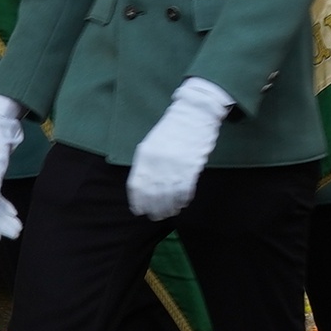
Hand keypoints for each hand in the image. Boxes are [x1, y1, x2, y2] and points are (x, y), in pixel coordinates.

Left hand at [127, 78, 232, 219]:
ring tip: (170, 212)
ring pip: (169, 196)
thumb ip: (147, 164)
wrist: (194, 113)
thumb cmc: (172, 128)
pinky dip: (183, 200)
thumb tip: (145, 187)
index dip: (137, 202)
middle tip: (156, 216)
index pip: (136, 186)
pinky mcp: (191, 168)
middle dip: (154, 209)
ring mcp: (175, 166)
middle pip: (152, 195)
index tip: (139, 211)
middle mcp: (157, 164)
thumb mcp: (152, 143)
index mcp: (145, 156)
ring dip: (169, 208)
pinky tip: (182, 203)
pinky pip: (184, 191)